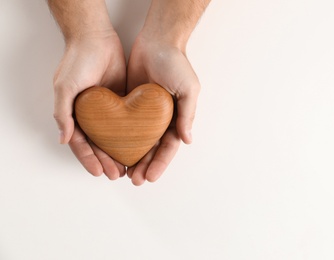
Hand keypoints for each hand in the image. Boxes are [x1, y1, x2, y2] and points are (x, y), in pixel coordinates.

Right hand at [53, 31, 126, 179]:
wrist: (97, 38)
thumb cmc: (78, 61)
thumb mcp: (65, 87)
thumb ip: (63, 113)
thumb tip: (64, 139)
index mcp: (75, 115)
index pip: (82, 143)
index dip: (88, 159)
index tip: (97, 172)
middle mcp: (92, 115)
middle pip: (99, 144)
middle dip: (106, 160)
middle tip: (116, 174)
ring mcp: (108, 110)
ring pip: (115, 137)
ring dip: (120, 153)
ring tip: (128, 168)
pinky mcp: (124, 102)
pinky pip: (128, 123)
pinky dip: (132, 136)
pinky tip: (139, 147)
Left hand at [126, 35, 200, 185]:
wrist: (157, 40)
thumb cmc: (176, 64)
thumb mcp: (188, 89)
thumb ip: (187, 114)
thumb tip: (188, 139)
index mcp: (176, 118)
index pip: (168, 147)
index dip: (160, 163)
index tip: (150, 177)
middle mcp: (160, 119)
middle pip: (152, 149)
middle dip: (144, 166)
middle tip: (134, 180)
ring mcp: (144, 114)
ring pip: (137, 142)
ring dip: (132, 159)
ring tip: (123, 174)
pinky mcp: (129, 105)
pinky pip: (123, 126)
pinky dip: (120, 141)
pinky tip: (112, 151)